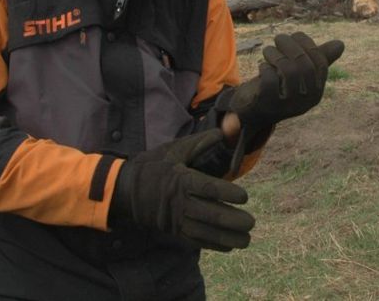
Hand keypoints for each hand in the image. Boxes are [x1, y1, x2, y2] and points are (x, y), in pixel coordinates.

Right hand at [111, 129, 254, 250]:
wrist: (127, 191)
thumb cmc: (155, 166)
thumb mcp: (175, 149)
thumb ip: (201, 142)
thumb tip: (224, 133)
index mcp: (181, 179)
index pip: (208, 188)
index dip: (227, 193)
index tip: (244, 196)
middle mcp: (180, 202)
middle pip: (210, 214)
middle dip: (232, 221)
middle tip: (251, 222)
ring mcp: (176, 219)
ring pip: (205, 232)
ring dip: (227, 238)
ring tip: (246, 239)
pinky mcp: (174, 230)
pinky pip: (196, 241)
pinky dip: (213, 245)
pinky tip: (230, 246)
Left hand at [230, 32, 344, 127]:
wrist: (255, 111)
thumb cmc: (279, 86)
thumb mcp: (298, 72)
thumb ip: (317, 59)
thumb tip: (340, 44)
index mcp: (317, 91)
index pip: (320, 63)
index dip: (308, 44)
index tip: (295, 35)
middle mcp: (306, 101)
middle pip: (304, 65)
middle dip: (290, 45)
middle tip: (278, 38)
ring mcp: (288, 105)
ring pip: (288, 70)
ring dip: (275, 54)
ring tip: (268, 51)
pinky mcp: (269, 105)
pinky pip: (270, 79)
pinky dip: (265, 68)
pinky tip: (262, 67)